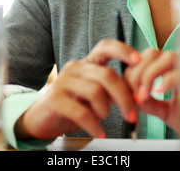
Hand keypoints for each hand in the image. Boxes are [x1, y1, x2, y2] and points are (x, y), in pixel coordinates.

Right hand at [15, 39, 140, 139]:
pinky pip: (82, 112)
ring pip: (96, 92)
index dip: (123, 50)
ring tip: (102, 120)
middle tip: (132, 114)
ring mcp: (63, 82)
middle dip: (124, 96)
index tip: (138, 59)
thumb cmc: (73, 104)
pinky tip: (98, 132)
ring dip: (105, 111)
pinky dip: (94, 125)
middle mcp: (76, 68)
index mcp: (87, 63)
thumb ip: (113, 90)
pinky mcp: (54, 99)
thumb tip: (139, 92)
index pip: (105, 47)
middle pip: (107, 74)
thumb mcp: (95, 94)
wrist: (41, 118)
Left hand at [124, 48, 179, 134]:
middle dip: (139, 72)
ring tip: (146, 92)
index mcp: (170, 65)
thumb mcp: (164, 109)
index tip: (129, 89)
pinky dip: (168, 81)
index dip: (134, 71)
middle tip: (136, 92)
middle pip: (153, 53)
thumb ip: (148, 102)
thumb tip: (134, 97)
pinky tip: (159, 91)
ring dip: (151, 74)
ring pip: (167, 57)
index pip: (146, 56)